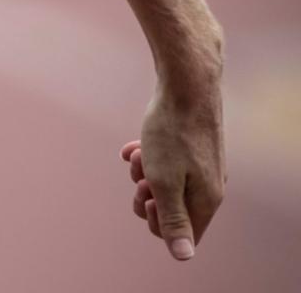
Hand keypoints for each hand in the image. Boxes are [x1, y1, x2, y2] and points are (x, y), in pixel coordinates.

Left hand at [120, 89, 224, 260]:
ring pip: (164, 182)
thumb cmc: (172, 134)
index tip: (146, 196)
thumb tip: (183, 257)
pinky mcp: (192, 148)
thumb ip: (172, 219)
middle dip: (146, 193)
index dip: (156, 221)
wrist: (186, 87)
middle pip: (170, 209)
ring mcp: (202, 166)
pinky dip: (147, 155)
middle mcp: (209, 186)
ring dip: (144, 171)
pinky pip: (165, 162)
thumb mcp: (164, 181)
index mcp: (206, 201)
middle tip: (142, 173)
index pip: (181, 235)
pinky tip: (134, 146)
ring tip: (139, 153)